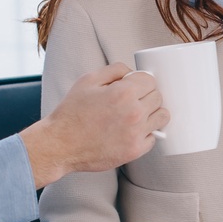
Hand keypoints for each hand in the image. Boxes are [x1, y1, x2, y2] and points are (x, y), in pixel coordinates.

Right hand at [20, 62, 165, 186]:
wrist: (60, 145)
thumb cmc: (71, 113)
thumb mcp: (88, 81)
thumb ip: (115, 70)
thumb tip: (132, 72)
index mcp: (123, 93)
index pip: (150, 80)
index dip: (141, 81)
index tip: (134, 86)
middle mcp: (134, 113)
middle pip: (158, 97)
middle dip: (146, 96)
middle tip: (131, 101)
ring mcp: (136, 133)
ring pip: (162, 116)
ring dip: (151, 113)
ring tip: (135, 115)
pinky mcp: (135, 150)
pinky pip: (154, 137)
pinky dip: (146, 133)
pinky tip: (131, 131)